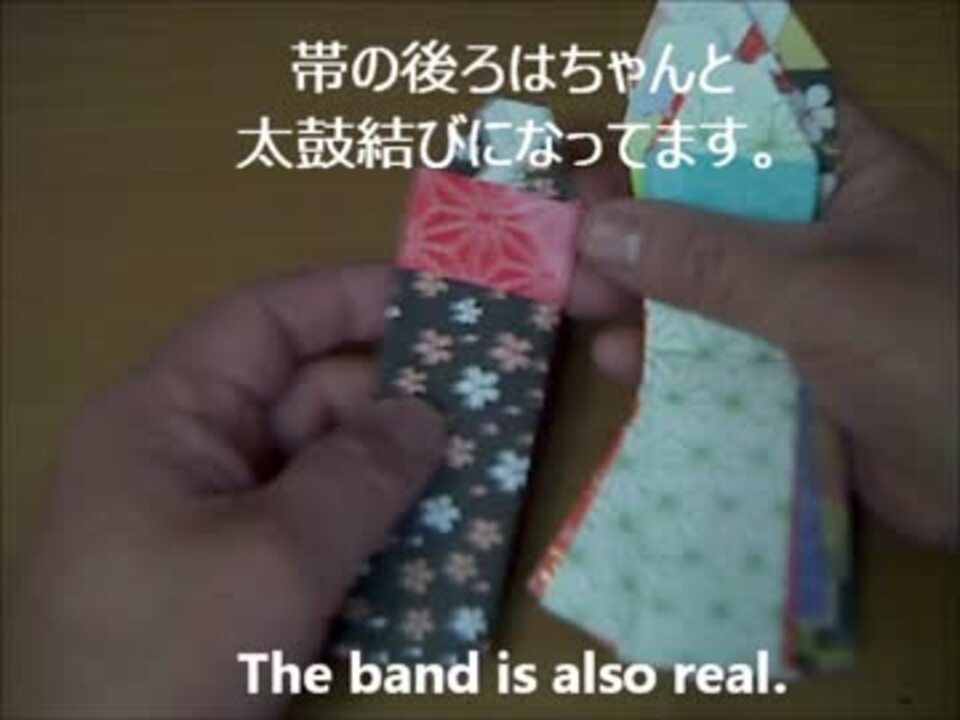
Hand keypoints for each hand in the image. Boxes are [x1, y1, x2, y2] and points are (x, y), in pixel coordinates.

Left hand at [2, 266, 445, 717]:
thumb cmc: (167, 657)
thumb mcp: (274, 560)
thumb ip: (360, 477)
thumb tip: (427, 416)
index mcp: (167, 416)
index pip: (267, 322)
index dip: (351, 298)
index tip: (439, 302)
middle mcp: (186, 456)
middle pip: (306, 401)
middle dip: (396, 407)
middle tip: (493, 413)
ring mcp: (207, 524)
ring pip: (319, 474)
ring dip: (395, 482)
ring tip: (486, 483)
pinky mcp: (229, 583)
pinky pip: (313, 535)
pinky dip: (371, 538)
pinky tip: (437, 555)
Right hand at [568, 103, 957, 548]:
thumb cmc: (937, 353)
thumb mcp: (818, 290)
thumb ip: (706, 259)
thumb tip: (599, 229)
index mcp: (849, 179)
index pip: (749, 129)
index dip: (671, 137)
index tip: (597, 159)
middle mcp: (821, 234)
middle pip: (711, 212)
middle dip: (637, 228)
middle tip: (566, 243)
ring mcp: (803, 308)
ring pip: (703, 288)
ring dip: (639, 294)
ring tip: (577, 301)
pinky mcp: (789, 373)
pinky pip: (713, 354)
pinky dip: (665, 358)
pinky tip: (619, 362)